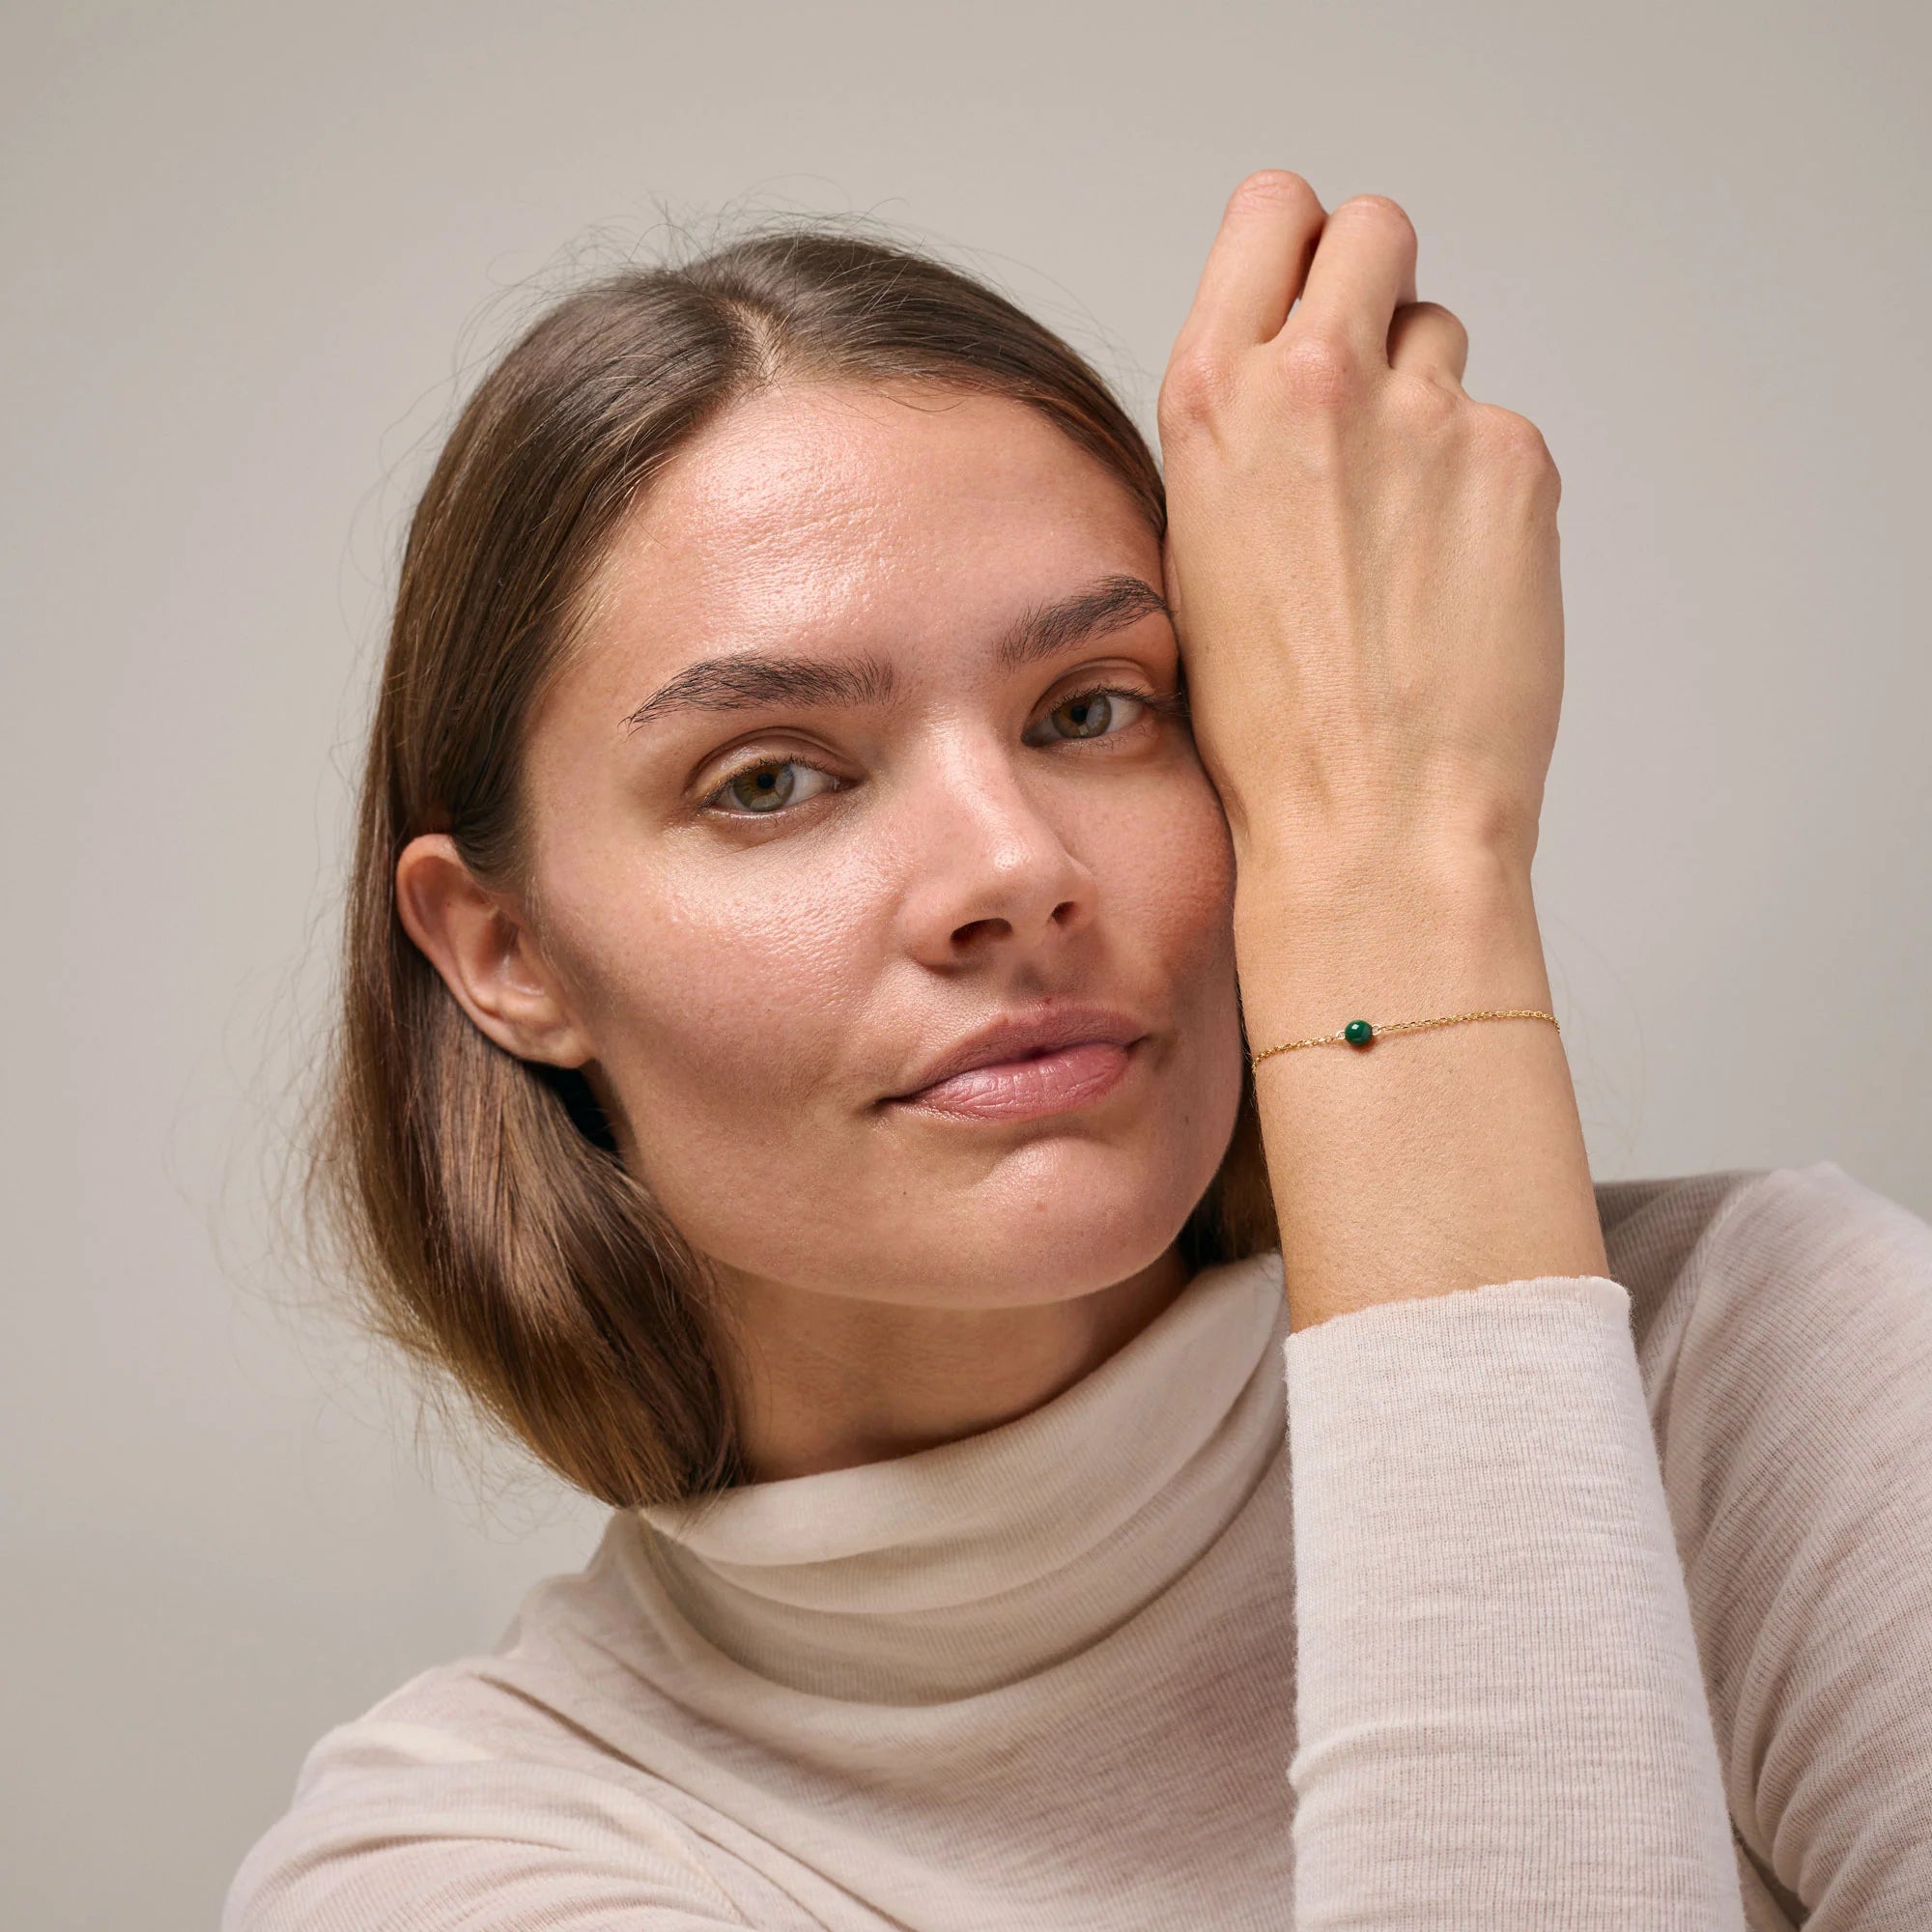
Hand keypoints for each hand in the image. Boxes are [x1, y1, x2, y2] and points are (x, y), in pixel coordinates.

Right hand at [1159, 172, 1564, 887]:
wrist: (1368, 819)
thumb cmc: (1268, 725)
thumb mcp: (1195, 556)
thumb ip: (1241, 443)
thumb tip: (1292, 388)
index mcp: (1212, 400)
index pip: (1274, 210)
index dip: (1300, 245)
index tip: (1312, 289)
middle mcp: (1316, 382)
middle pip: (1376, 229)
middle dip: (1375, 285)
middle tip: (1372, 383)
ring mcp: (1426, 416)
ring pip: (1441, 337)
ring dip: (1425, 401)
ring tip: (1403, 527)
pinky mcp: (1516, 461)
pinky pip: (1500, 432)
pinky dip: (1482, 489)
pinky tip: (1453, 580)